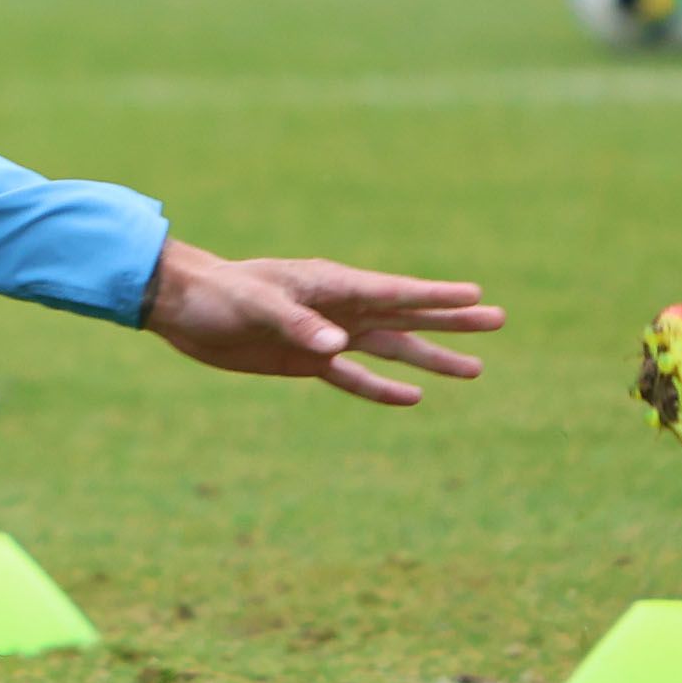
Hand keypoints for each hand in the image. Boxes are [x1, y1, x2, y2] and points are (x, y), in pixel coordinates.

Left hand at [143, 240, 501, 405]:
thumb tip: (339, 347)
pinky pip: (353, 377)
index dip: (435, 296)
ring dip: (429, 358)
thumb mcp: (257, 305)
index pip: (393, 292)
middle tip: (498, 320)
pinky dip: (381, 388)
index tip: (476, 296)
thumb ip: (298, 324)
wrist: (183, 308)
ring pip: (390, 348)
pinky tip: (413, 397)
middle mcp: (337, 309)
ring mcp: (325, 335)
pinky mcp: (306, 360)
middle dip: (450, 321)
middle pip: (405, 317)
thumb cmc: (220, 293)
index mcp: (330, 285)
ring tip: (474, 368)